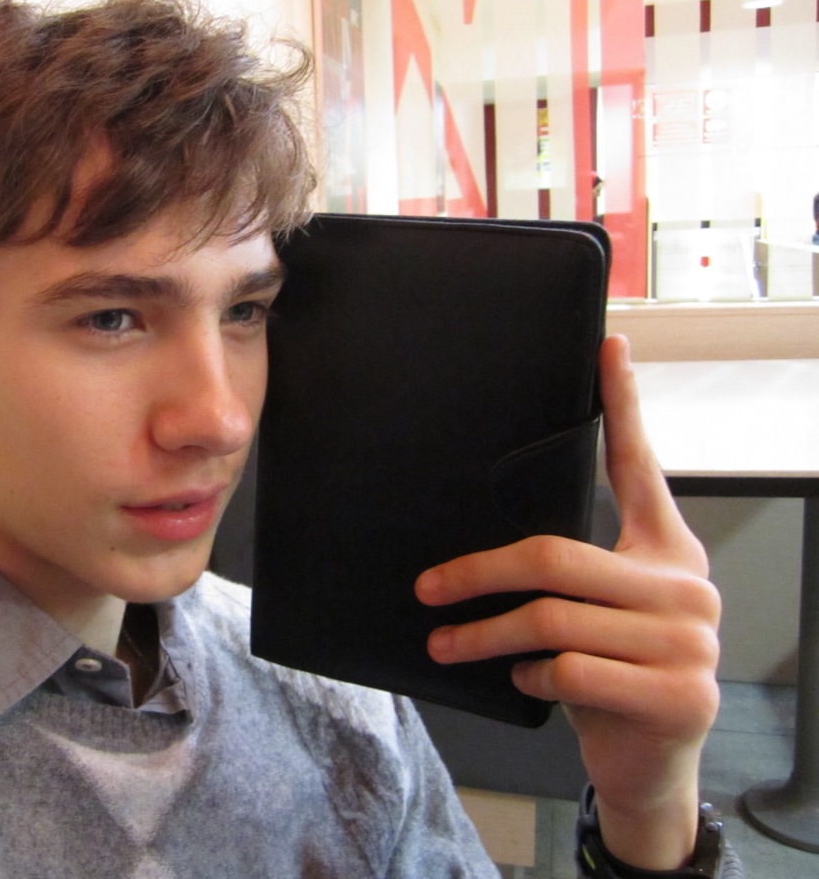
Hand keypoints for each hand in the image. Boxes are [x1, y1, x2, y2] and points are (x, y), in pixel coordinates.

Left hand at [415, 334, 721, 870]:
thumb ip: (570, 577)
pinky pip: (569, 670)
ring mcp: (689, 642)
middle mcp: (686, 586)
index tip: (609, 347)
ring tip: (445, 643)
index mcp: (668, 551)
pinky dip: (528, 675)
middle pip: (555, 557)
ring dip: (482, 635)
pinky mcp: (676, 695)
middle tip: (425, 589)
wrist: (655, 767)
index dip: (626, 405)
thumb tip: (484, 547)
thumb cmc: (613, 678)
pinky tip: (521, 680)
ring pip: (551, 620)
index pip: (642, 468)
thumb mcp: (601, 616)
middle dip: (475, 574)